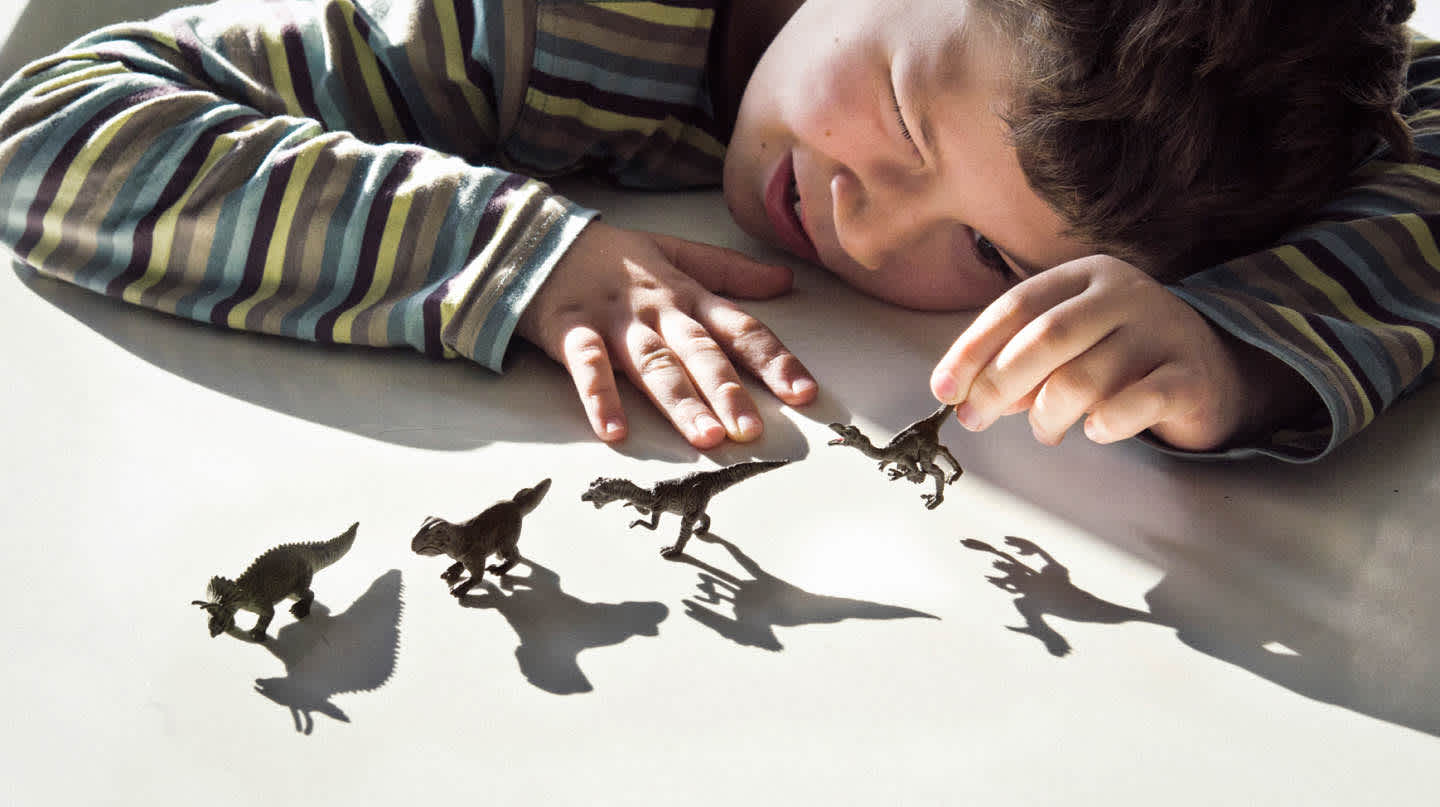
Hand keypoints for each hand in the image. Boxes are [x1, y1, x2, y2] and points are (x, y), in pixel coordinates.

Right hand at [517, 221, 817, 447]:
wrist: (537, 235)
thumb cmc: (613, 255)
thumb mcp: (676, 251)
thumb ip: (730, 272)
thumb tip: (786, 281)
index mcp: (687, 293)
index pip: (740, 328)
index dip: (773, 360)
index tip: (804, 394)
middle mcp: (657, 309)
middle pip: (699, 352)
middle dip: (728, 391)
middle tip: (752, 430)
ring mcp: (613, 321)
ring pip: (652, 363)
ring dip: (680, 401)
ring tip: (706, 438)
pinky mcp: (570, 330)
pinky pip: (586, 366)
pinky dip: (599, 397)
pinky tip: (615, 431)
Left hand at [929, 255, 1310, 450]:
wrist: (1214, 372)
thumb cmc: (1122, 359)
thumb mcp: (1068, 346)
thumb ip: (1019, 361)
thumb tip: (966, 395)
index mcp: (1086, 276)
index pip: (1016, 306)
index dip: (972, 349)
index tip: (943, 390)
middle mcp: (1125, 294)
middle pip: (1046, 338)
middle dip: (998, 385)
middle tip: (975, 420)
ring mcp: (1162, 331)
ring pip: (1082, 379)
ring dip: (1047, 416)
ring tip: (1046, 430)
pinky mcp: (1190, 376)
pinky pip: (1133, 405)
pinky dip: (1103, 426)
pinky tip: (1095, 431)